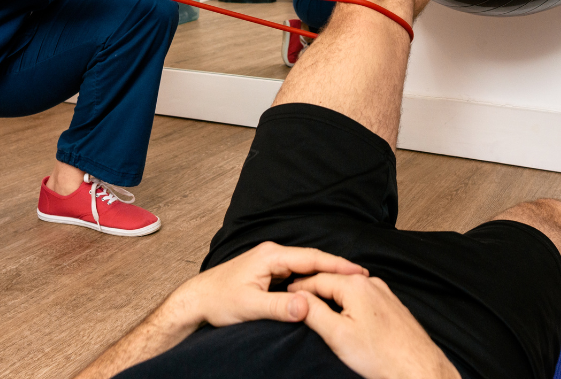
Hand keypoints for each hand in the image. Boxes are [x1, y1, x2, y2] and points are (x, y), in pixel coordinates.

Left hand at [164, 242, 368, 330]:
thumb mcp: (249, 306)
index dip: (337, 265)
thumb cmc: (218, 301)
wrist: (197, 301)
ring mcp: (270, 262)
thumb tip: (306, 306)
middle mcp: (272, 254)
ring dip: (325, 274)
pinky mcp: (268, 272)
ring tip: (350, 284)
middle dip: (337, 268)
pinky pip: (296, 274)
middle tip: (363, 278)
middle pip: (312, 260)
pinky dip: (312, 280)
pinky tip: (324, 290)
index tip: (360, 271)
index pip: (312, 258)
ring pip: (305, 267)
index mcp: (270, 256)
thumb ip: (279, 306)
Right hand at [290, 274, 459, 378]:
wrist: (417, 367)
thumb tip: (297, 298)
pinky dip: (348, 301)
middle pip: (333, 281)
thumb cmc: (380, 355)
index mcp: (355, 285)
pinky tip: (344, 314)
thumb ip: (314, 312)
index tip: (285, 295)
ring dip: (332, 295)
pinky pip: (362, 297)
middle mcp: (371, 283)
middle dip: (314, 289)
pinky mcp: (391, 305)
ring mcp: (383, 293)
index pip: (317, 279)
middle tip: (296, 300)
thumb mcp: (337, 334)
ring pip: (348, 288)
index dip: (299, 288)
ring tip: (316, 306)